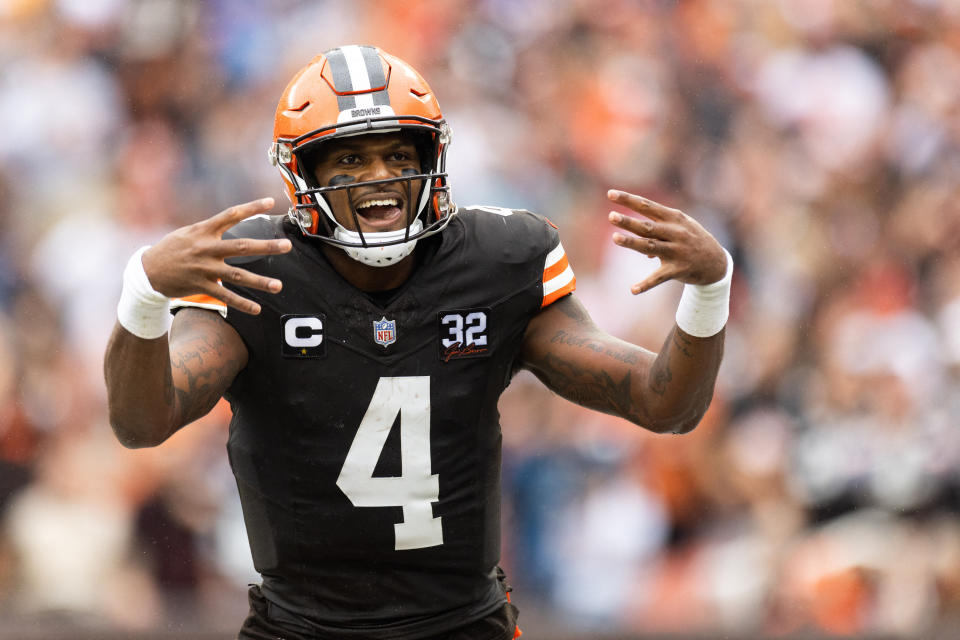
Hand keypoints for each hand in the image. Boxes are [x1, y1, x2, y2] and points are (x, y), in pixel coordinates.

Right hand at [141, 197, 291, 313]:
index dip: (251, 207)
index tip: (270, 201)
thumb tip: (233, 220)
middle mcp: (206, 248)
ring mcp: (204, 268)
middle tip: (287, 246)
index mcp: (204, 230)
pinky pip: (224, 296)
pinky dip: (241, 303)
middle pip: (241, 246)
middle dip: (266, 246)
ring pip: (237, 275)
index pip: (231, 214)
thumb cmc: (173, 249)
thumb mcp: (189, 232)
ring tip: (279, 286)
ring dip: (259, 281)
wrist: (147, 271)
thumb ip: (211, 229)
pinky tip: (256, 309)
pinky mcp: (200, 286)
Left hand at [607, 189, 726, 293]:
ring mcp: (677, 251)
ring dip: (632, 243)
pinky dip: (646, 284)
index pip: (647, 206)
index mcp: (674, 218)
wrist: (717, 262)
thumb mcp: (679, 227)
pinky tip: (633, 290)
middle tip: (611, 216)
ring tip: (615, 238)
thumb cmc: (693, 239)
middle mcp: (675, 233)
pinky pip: (659, 278)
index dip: (629, 200)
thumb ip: (656, 230)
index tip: (610, 194)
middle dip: (629, 221)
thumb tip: (639, 243)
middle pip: (647, 226)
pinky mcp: (678, 270)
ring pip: (650, 247)